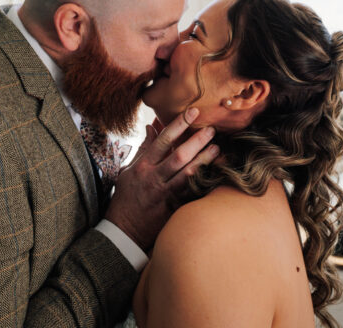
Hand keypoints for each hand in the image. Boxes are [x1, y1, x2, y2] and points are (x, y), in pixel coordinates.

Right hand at [105, 108, 218, 251]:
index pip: (162, 141)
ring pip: (188, 174)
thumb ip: (143, 149)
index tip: (192, 112)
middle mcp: (154, 178)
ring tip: (218, 149)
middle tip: (211, 130)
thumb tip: (151, 127)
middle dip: (196, 141)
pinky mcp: (173, 208)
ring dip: (204, 160)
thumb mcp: (129, 170)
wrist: (124, 230)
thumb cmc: (126, 197)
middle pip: (179, 156)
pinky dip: (204, 182)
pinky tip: (216, 173)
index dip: (178, 125)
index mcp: (143, 167)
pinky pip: (191, 193)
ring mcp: (165, 194)